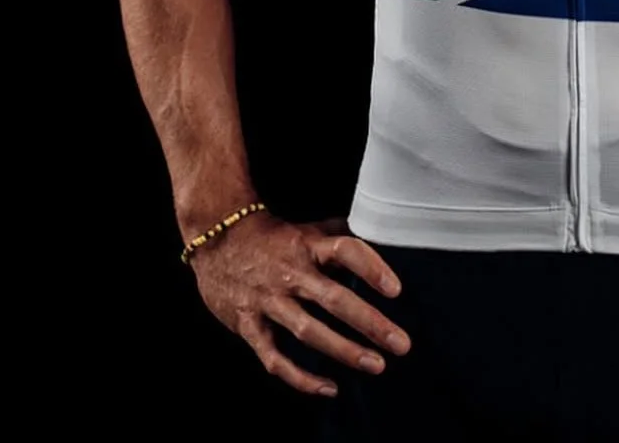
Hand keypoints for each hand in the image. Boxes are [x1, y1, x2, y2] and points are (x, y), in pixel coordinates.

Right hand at [188, 213, 410, 395]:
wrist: (217, 239)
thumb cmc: (272, 237)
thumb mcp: (306, 230)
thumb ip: (339, 238)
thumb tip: (379, 238)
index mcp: (308, 246)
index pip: (345, 251)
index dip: (371, 268)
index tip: (396, 290)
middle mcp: (291, 273)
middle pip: (334, 299)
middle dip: (370, 323)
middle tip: (401, 343)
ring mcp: (268, 301)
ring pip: (308, 331)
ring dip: (344, 350)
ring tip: (377, 365)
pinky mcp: (249, 325)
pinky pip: (275, 357)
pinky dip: (301, 377)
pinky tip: (329, 388)